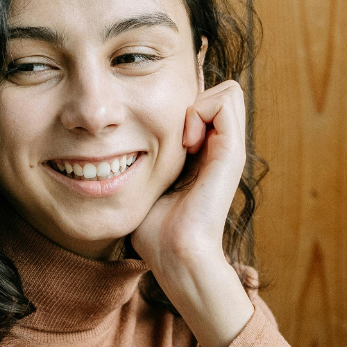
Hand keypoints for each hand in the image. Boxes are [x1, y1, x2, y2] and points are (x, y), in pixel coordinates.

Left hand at [131, 81, 252, 346]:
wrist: (176, 254)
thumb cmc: (155, 229)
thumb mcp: (146, 183)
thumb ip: (143, 160)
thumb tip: (114, 142)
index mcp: (208, 153)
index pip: (206, 102)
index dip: (183, 107)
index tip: (163, 138)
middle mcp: (223, 147)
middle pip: (221, 92)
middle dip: (194, 99)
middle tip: (176, 134)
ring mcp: (230, 148)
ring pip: (228, 92)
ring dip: (198, 104)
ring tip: (182, 138)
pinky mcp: (231, 152)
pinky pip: (224, 100)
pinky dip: (200, 111)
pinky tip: (185, 142)